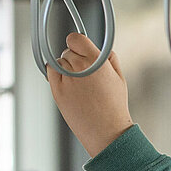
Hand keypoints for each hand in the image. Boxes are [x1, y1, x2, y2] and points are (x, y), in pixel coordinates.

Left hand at [47, 33, 132, 156]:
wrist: (106, 131)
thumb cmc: (114, 107)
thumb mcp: (119, 78)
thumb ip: (110, 58)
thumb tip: (100, 49)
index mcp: (96, 60)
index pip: (75, 39)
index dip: (77, 43)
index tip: (78, 49)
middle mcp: (80, 67)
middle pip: (67, 52)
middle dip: (73, 59)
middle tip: (83, 73)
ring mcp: (67, 80)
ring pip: (59, 63)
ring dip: (65, 68)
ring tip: (77, 83)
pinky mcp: (57, 91)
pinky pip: (50, 73)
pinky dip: (55, 75)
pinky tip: (65, 83)